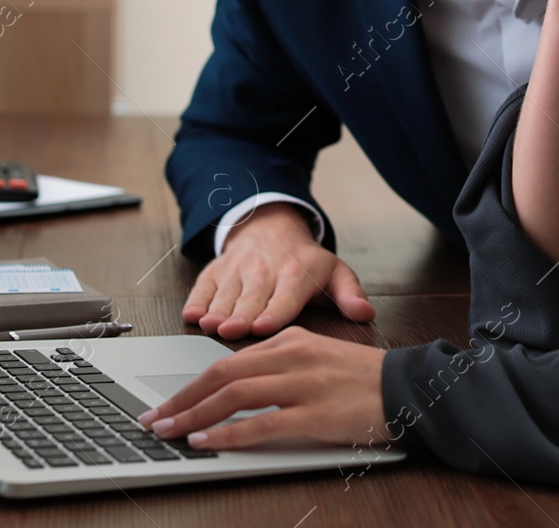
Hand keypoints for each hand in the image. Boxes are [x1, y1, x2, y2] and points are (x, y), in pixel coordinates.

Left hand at [137, 325, 385, 449]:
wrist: (410, 388)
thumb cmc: (365, 380)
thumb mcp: (319, 358)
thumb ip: (281, 366)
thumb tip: (239, 387)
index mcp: (290, 340)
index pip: (228, 361)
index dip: (192, 384)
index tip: (168, 402)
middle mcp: (291, 356)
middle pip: (221, 374)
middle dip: (181, 398)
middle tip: (154, 418)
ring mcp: (303, 383)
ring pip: (234, 395)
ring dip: (194, 415)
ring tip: (169, 431)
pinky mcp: (314, 412)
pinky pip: (260, 423)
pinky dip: (227, 432)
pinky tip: (206, 441)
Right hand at [181, 203, 374, 339]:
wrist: (272, 227)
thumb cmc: (306, 263)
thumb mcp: (336, 273)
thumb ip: (350, 294)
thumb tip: (365, 313)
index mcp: (296, 274)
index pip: (285, 296)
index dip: (274, 311)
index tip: (263, 326)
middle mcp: (264, 270)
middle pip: (251, 297)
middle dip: (240, 314)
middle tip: (231, 331)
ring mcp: (237, 270)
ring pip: (225, 293)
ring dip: (217, 309)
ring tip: (211, 324)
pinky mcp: (215, 271)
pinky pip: (203, 286)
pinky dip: (196, 299)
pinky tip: (192, 314)